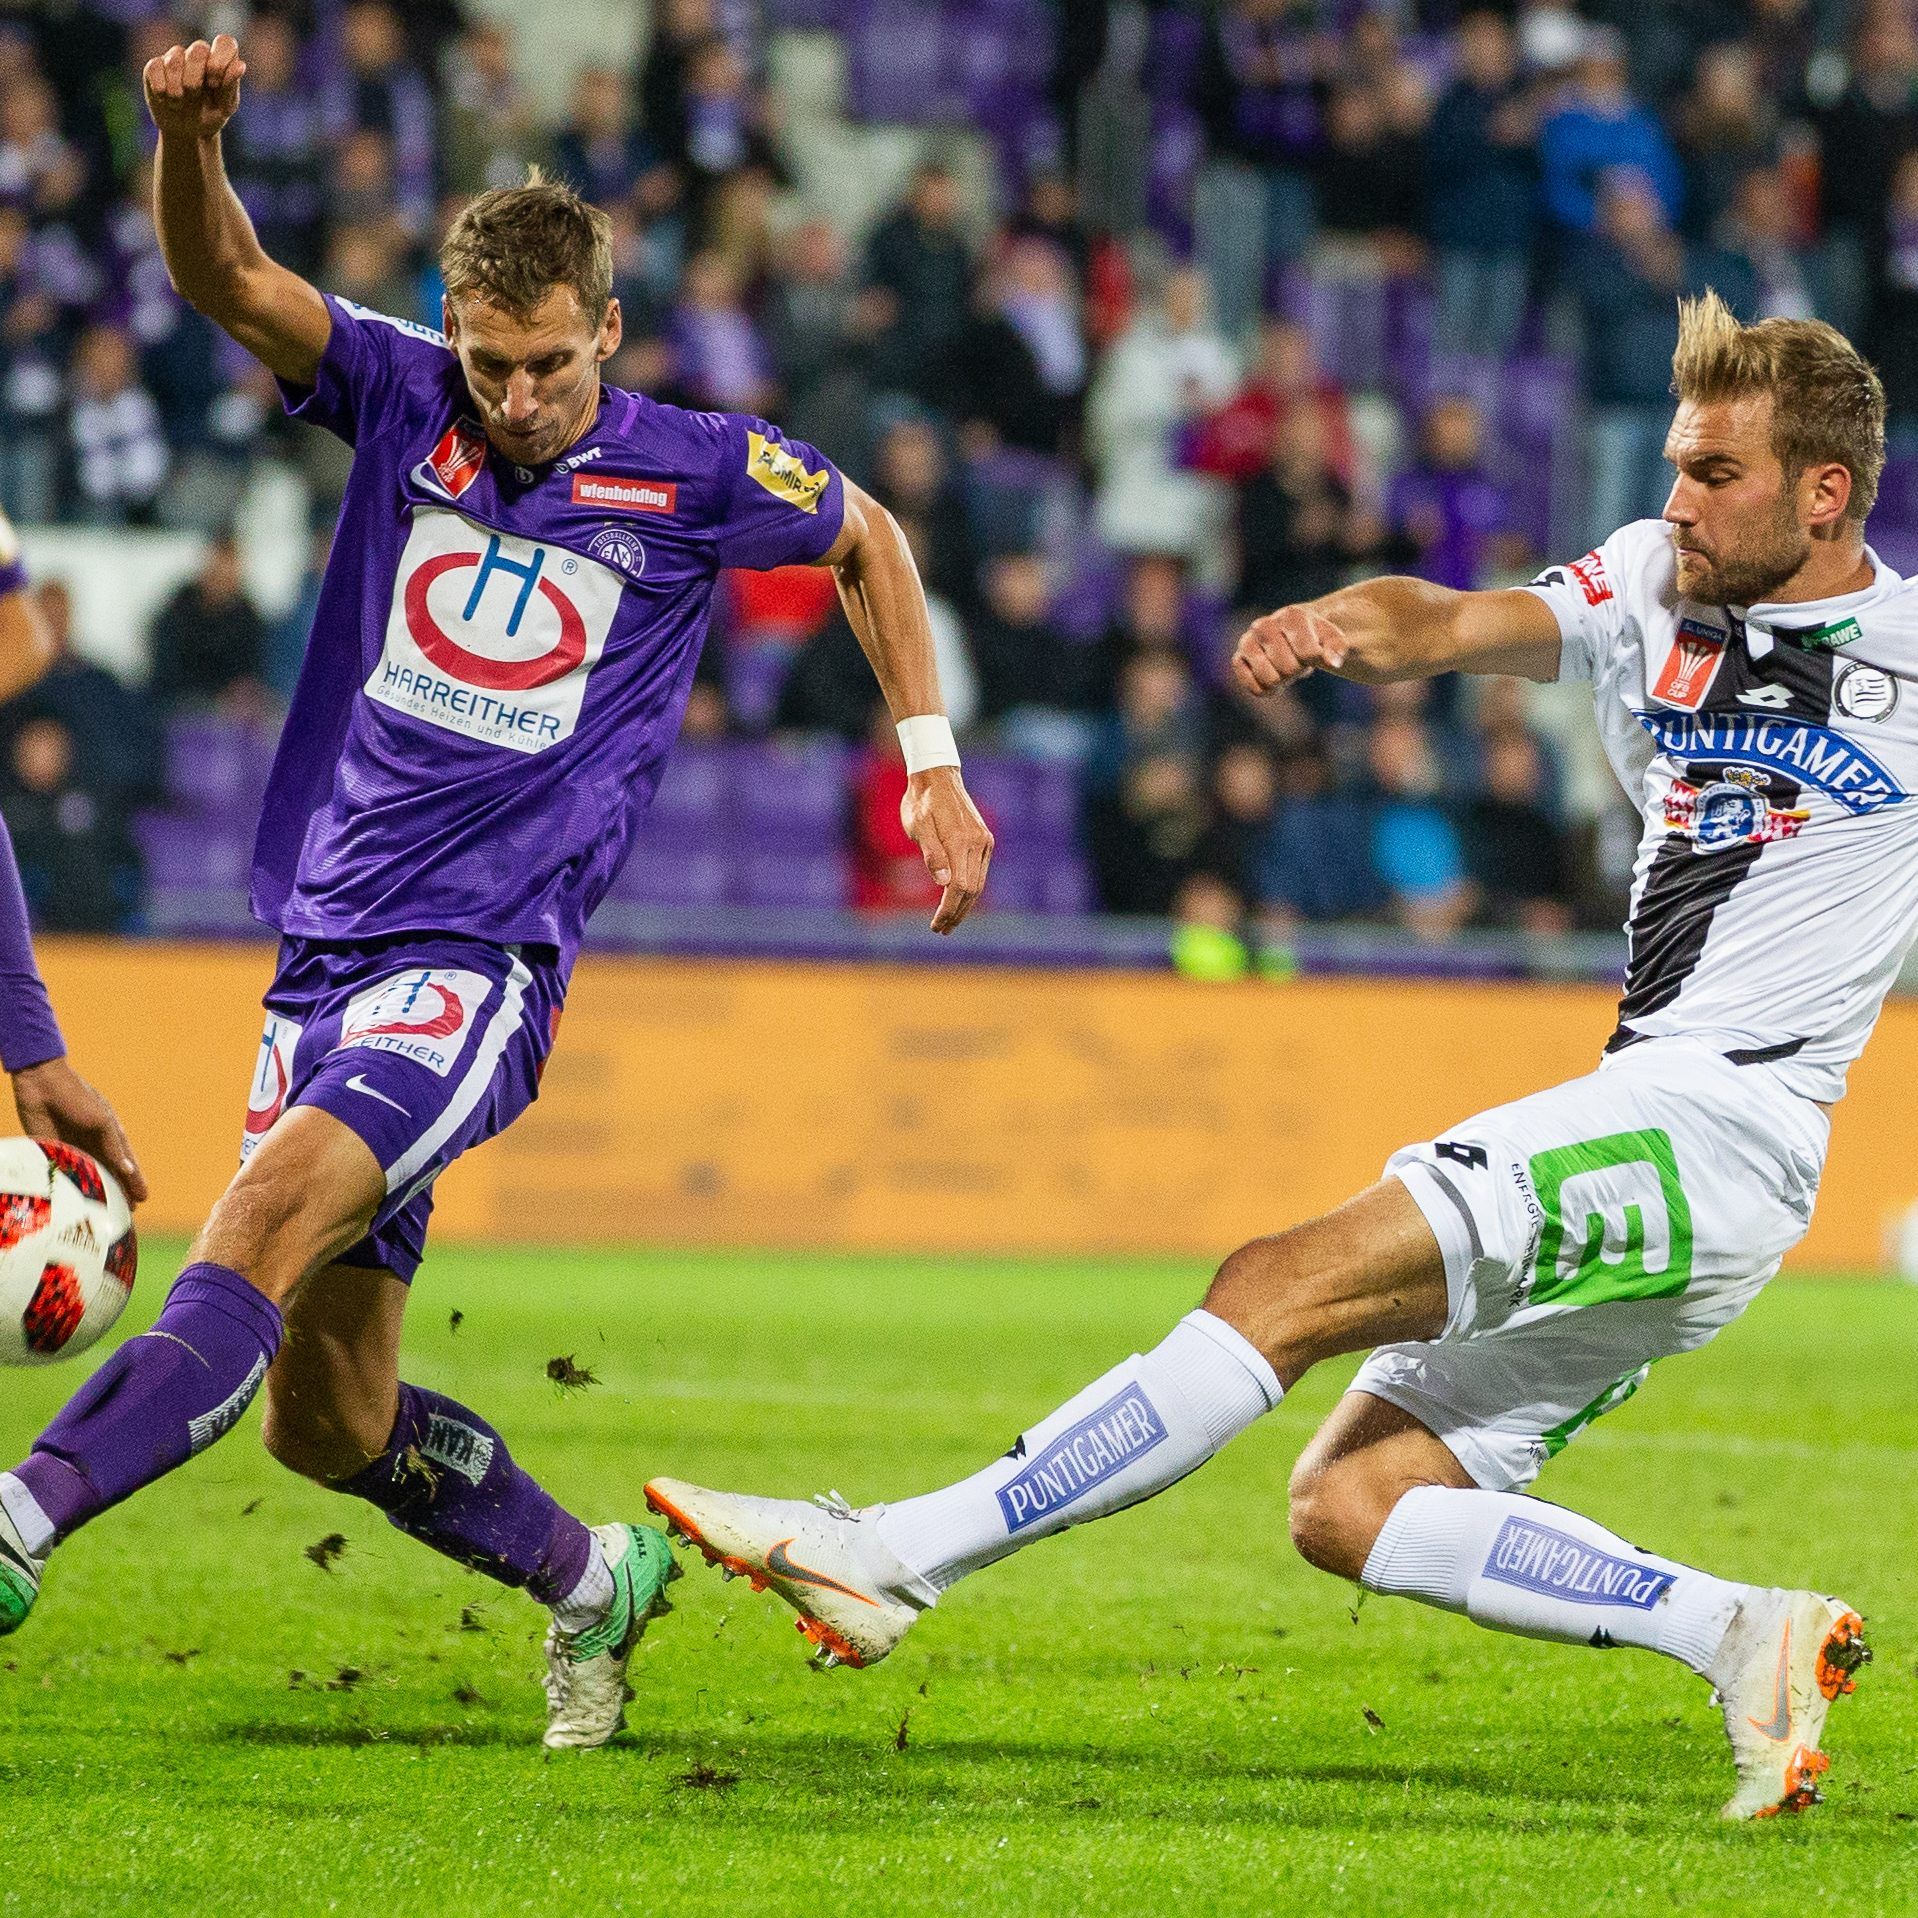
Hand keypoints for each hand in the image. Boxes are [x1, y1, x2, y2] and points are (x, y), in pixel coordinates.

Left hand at [11, 1060, 147, 1204]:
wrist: (42, 1083)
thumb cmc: (77, 1097)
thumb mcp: (101, 1121)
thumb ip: (114, 1147)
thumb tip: (129, 1170)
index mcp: (109, 1136)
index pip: (126, 1164)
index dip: (135, 1181)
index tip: (143, 1198)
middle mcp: (92, 1146)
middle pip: (109, 1175)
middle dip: (118, 1193)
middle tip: (127, 1213)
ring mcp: (72, 1150)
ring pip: (87, 1179)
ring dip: (95, 1195)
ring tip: (102, 1213)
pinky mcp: (50, 1152)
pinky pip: (62, 1174)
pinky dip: (69, 1188)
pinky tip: (72, 1203)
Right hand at [143, 34, 246, 140]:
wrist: (188, 132)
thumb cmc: (211, 114)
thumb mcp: (225, 106)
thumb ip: (231, 86)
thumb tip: (240, 65)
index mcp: (219, 60)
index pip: (226, 43)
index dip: (221, 60)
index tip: (215, 83)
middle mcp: (197, 54)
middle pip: (199, 49)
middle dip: (198, 77)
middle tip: (195, 95)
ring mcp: (175, 58)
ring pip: (175, 59)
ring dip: (178, 88)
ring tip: (180, 103)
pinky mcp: (154, 66)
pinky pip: (155, 67)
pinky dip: (162, 88)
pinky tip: (166, 99)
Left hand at [900, 765, 992, 933]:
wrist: (937, 777)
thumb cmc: (921, 802)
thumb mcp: (918, 826)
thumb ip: (931, 854)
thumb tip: (943, 883)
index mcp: (960, 841)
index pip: (959, 887)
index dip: (948, 910)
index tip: (936, 925)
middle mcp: (978, 842)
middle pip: (972, 890)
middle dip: (957, 913)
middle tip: (941, 930)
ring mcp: (984, 841)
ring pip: (978, 883)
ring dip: (965, 905)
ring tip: (950, 921)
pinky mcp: (984, 839)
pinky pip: (980, 871)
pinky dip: (970, 889)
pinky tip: (958, 898)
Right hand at [1231, 604, 1348, 698]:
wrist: (1289, 635)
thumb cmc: (1312, 637)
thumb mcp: (1331, 638)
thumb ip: (1337, 647)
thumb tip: (1333, 662)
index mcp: (1291, 615)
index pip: (1308, 652)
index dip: (1314, 659)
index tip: (1313, 652)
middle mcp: (1263, 625)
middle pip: (1288, 668)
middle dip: (1296, 670)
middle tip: (1297, 661)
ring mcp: (1247, 642)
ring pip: (1269, 679)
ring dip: (1281, 680)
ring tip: (1284, 668)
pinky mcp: (1237, 660)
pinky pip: (1253, 686)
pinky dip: (1266, 690)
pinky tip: (1271, 678)